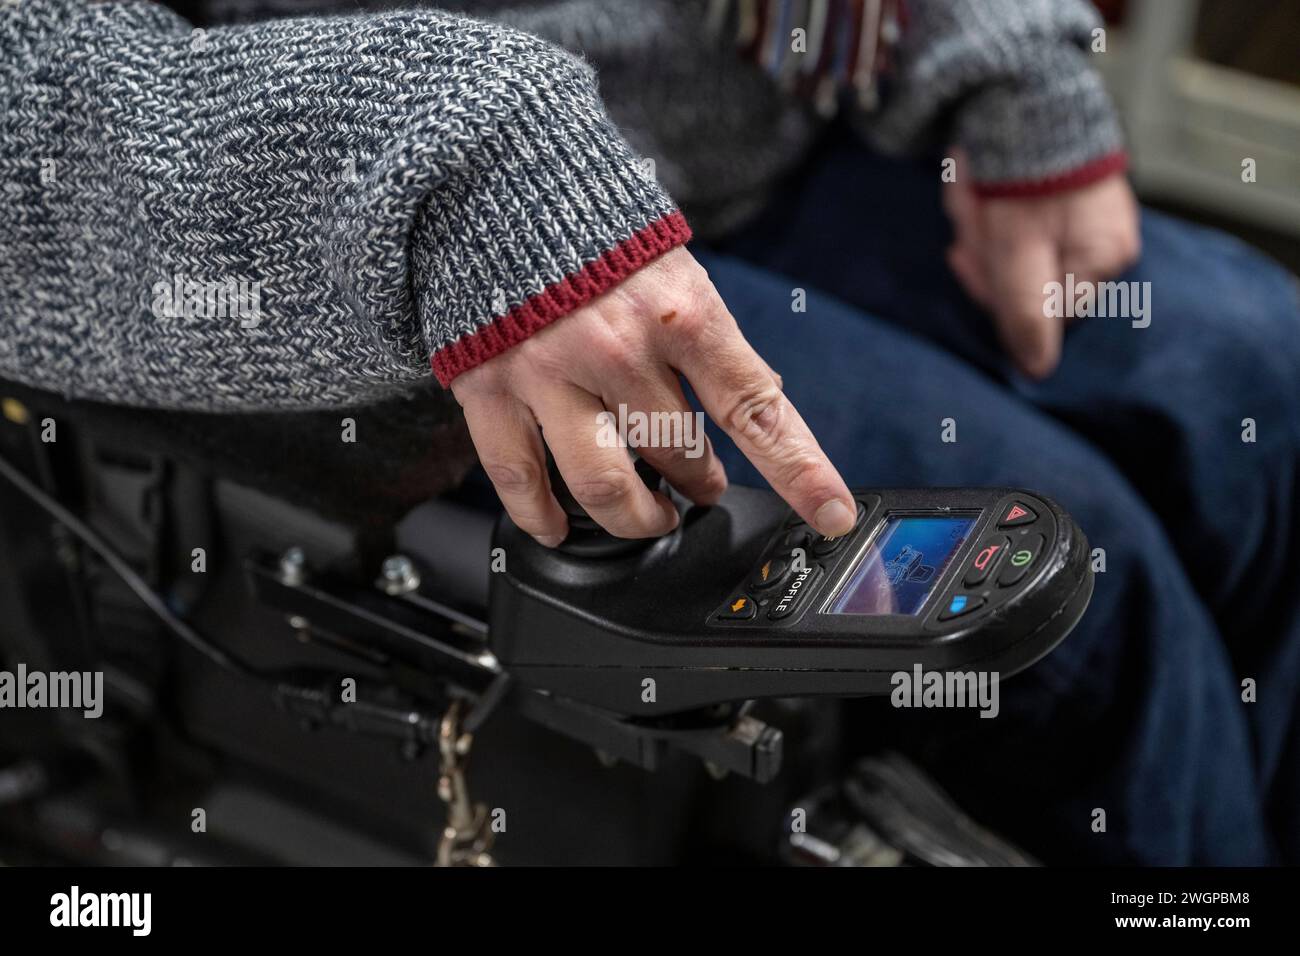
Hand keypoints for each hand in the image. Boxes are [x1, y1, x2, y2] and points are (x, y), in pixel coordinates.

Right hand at [451, 247, 856, 544]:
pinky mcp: (490, 387)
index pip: (755, 410)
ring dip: (639, 515)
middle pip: (680, 457)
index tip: (832, 513)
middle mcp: (618, 348)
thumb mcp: (676, 269)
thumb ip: (705, 343)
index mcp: (681, 313)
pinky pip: (521, 481)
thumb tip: (745, 406)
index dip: (799, 471)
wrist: (493, 174)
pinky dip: (544, 516)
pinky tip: (559, 523)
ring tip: (650, 513)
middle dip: (701, 482)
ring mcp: (550, 373)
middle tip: (702, 483)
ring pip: (607, 487)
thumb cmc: (595, 226)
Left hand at [943, 151, 1140, 378]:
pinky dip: (984, 209)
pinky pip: (1011, 228)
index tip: (967, 256)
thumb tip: (1038, 372)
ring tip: (971, 186)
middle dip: (984, 252)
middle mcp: (1100, 247)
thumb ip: (1027, 310)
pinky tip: (974, 185)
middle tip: (969, 206)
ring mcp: (1080, 225)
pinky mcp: (1055, 205)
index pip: (1041, 315)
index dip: (995, 292)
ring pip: (1009, 255)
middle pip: (1023, 284)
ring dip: (978, 224)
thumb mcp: (1018, 249)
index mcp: (1101, 260)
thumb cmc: (1025, 173)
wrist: (1022, 92)